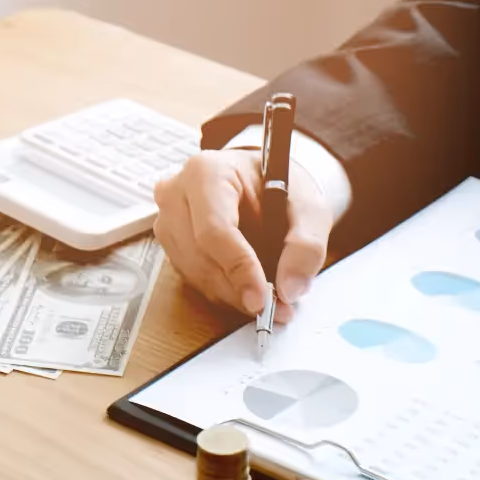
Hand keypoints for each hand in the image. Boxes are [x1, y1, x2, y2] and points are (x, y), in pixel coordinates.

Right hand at [153, 150, 334, 322]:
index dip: (238, 268)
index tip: (262, 297)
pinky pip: (193, 277)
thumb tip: (290, 288)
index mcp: (208, 172)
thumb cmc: (284, 187)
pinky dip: (224, 291)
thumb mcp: (310, 208)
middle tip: (274, 307)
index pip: (214, 230)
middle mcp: (177, 193)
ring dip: (232, 293)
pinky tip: (249, 288)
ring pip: (194, 272)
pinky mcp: (173, 243)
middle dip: (238, 288)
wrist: (268, 182)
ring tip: (269, 299)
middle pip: (199, 255)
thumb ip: (306, 245)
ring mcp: (169, 219)